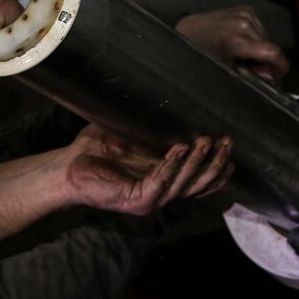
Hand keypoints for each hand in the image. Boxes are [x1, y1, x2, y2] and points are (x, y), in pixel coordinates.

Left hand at [62, 125, 232, 215]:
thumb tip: (170, 98)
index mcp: (164, 178)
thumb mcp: (130, 134)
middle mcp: (162, 191)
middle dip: (215, 163)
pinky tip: (178, 149)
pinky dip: (171, 165)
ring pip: (184, 184)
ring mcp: (151, 199)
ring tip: (207, 141)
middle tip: (226, 142)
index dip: (218, 168)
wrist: (67, 165)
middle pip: (200, 184)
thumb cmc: (96, 148)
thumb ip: (151, 126)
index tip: (231, 150)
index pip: (200, 180)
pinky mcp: (138, 200)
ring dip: (197, 162)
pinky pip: (161, 182)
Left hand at [175, 5, 288, 84]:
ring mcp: (244, 13)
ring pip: (267, 38)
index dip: (280, 68)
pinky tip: (240, 43)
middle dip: (265, 61)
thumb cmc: (200, 50)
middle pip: (271, 47)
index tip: (277, 76)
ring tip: (241, 55)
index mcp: (236, 39)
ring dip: (260, 49)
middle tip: (251, 68)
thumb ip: (251, 75)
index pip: (273, 52)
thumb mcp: (224, 69)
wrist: (188, 30)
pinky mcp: (245, 9)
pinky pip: (260, 29)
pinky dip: (254, 38)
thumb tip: (271, 78)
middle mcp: (242, 22)